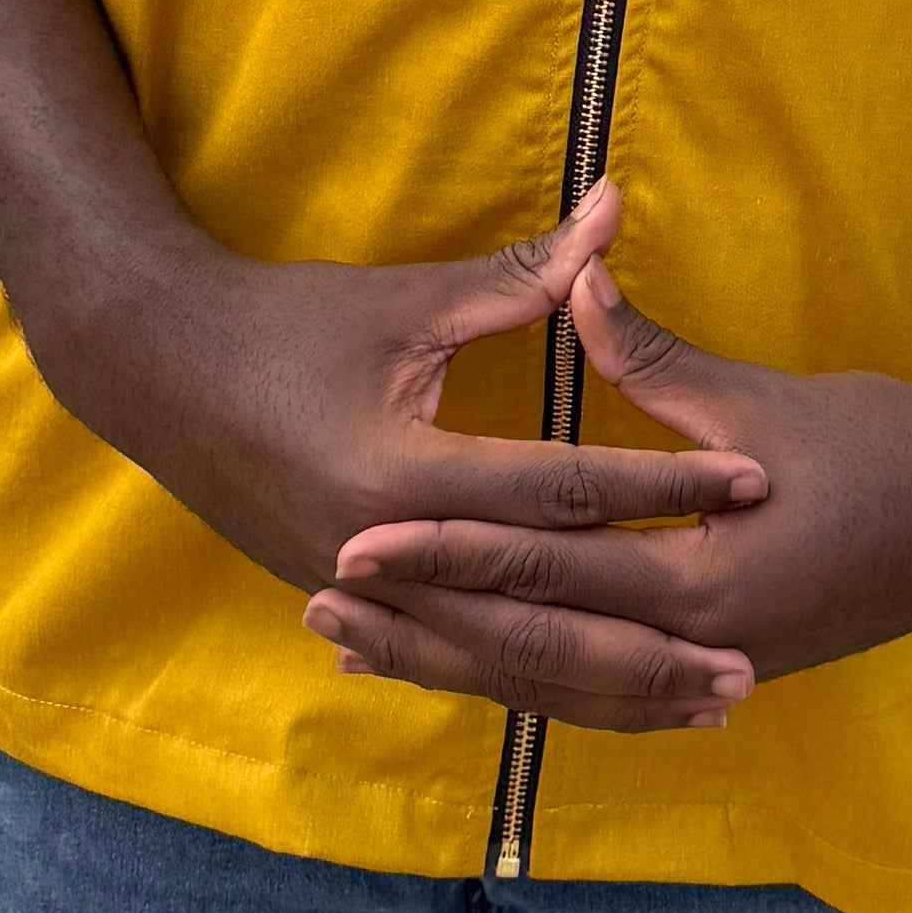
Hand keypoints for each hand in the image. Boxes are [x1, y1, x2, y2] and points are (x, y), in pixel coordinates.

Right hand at [93, 183, 775, 726]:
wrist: (157, 373)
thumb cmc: (286, 321)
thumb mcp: (407, 298)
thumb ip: (523, 273)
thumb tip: (616, 205)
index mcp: (400, 472)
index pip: (563, 490)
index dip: (664, 485)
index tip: (754, 484)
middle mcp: (381, 555)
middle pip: (543, 618)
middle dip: (652, 647)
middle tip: (751, 663)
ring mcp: (362, 598)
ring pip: (508, 666)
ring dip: (610, 690)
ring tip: (704, 703)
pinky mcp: (352, 612)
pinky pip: (462, 667)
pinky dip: (539, 687)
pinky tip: (608, 708)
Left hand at [306, 240, 911, 728]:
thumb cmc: (881, 441)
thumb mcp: (758, 398)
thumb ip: (652, 355)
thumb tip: (576, 280)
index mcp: (703, 574)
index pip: (544, 569)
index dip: (445, 553)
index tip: (356, 538)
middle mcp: (697, 639)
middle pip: (530, 648)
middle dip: (423, 630)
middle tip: (324, 607)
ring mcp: (709, 663)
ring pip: (557, 684)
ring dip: (459, 666)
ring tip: (364, 649)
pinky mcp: (719, 665)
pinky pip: (601, 691)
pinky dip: (529, 683)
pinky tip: (469, 672)